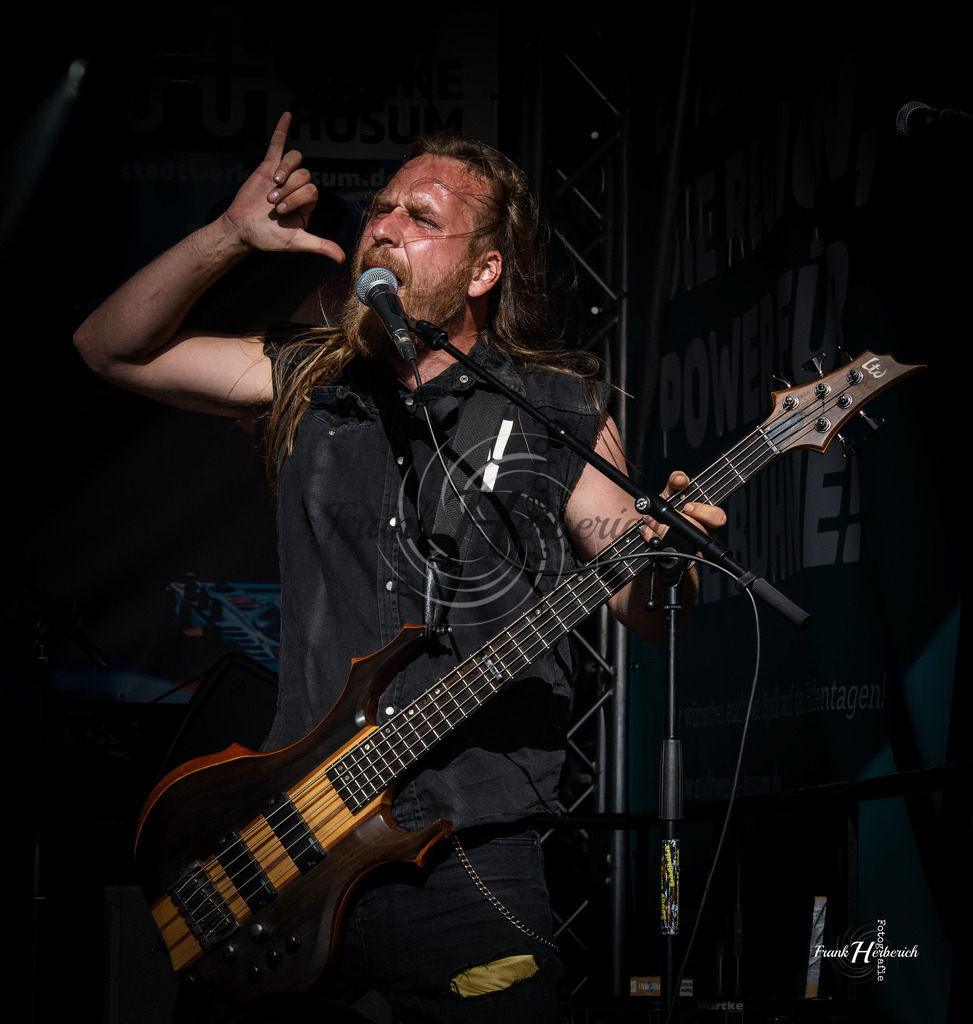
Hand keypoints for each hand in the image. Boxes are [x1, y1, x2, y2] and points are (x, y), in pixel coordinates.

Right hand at [218, 112, 345, 262]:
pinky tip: (287, 115)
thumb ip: (319, 245)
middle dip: (289, 190)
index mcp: (308, 204)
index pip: (312, 191)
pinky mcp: (267, 167)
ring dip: (285, 171)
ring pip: (294, 161)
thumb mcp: (296, 242)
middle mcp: (298, 188)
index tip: (281, 211)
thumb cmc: (268, 237)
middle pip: (304, 176)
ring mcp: (283, 176)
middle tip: (272, 202)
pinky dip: (282, 130)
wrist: (242, 229)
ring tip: (272, 186)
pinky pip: (277, 145)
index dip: (298, 198)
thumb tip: (341, 259)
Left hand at [640, 470, 726, 549]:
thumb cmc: (668, 509)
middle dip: (681, 523)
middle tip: (665, 517)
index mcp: (706, 518)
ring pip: (684, 545)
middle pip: (702, 533)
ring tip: (649, 521)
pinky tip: (646, 532)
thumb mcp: (671, 493)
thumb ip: (676, 482)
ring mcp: (692, 549)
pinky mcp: (678, 559)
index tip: (687, 507)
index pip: (718, 517)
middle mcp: (702, 534)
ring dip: (661, 530)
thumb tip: (680, 478)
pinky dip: (653, 539)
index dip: (705, 513)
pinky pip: (669, 553)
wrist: (651, 526)